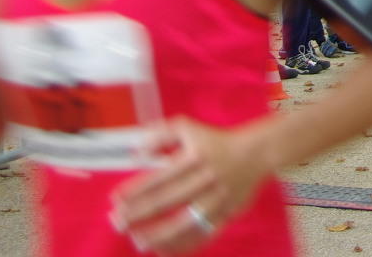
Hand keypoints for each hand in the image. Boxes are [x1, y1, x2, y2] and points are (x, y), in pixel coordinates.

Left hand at [113, 118, 270, 254]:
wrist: (256, 153)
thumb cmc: (215, 141)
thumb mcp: (188, 127)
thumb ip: (160, 135)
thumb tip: (136, 152)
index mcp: (194, 157)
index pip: (160, 177)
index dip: (136, 190)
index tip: (116, 200)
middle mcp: (205, 179)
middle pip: (168, 201)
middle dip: (140, 214)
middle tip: (117, 222)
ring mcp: (217, 200)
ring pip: (185, 223)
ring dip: (160, 234)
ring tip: (138, 241)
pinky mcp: (226, 215)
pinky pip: (203, 235)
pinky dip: (184, 245)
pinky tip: (164, 249)